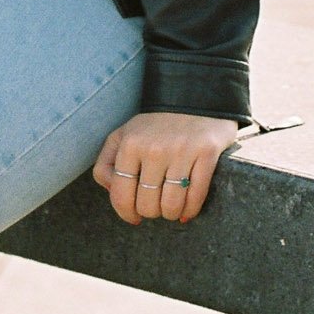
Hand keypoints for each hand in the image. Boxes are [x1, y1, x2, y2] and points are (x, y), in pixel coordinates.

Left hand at [93, 111, 240, 227]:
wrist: (194, 96)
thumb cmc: (155, 124)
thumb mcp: (123, 135)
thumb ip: (107, 163)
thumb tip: (112, 191)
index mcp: (130, 144)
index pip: (122, 195)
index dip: (126, 213)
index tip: (134, 217)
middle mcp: (154, 149)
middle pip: (148, 205)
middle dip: (152, 212)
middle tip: (156, 205)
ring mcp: (181, 151)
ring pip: (172, 206)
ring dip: (171, 214)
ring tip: (172, 208)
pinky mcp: (206, 153)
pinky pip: (196, 197)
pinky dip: (190, 210)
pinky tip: (187, 209)